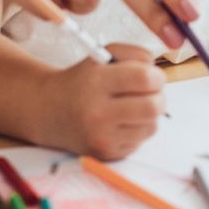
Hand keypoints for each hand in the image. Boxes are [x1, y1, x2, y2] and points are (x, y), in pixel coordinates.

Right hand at [45, 44, 165, 159]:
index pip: (144, 78)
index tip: (154, 77)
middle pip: (153, 107)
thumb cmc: (82, 80)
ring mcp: (101, 137)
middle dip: (159, 98)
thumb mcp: (102, 55)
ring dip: (149, 116)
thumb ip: (135, 54)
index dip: (157, 77)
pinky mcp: (106, 154)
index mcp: (96, 82)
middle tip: (151, 93)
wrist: (49, 111)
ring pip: (151, 126)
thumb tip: (157, 70)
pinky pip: (140, 141)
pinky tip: (120, 123)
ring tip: (132, 107)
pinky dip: (137, 130)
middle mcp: (97, 113)